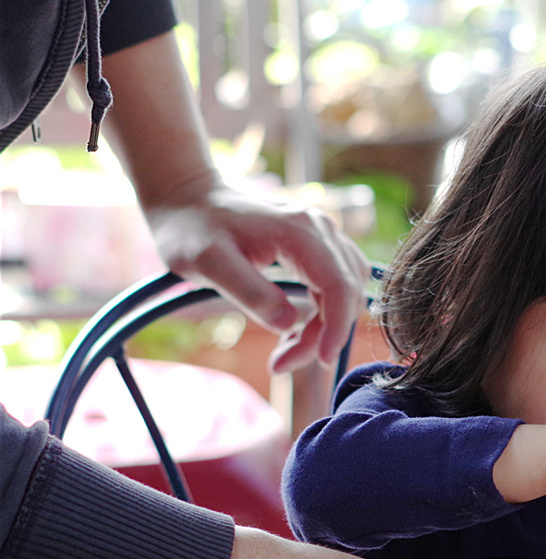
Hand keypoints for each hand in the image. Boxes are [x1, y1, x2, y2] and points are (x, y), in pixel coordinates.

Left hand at [144, 184, 369, 372]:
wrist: (186, 195)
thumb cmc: (192, 228)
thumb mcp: (208, 263)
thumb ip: (249, 292)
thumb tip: (289, 324)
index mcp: (301, 231)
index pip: (340, 285)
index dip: (338, 327)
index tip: (322, 360)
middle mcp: (321, 230)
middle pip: (346, 292)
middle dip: (323, 335)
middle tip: (280, 362)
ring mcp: (321, 236)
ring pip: (345, 290)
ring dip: (324, 326)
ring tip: (286, 348)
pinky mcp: (315, 246)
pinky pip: (334, 284)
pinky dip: (322, 313)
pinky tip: (294, 329)